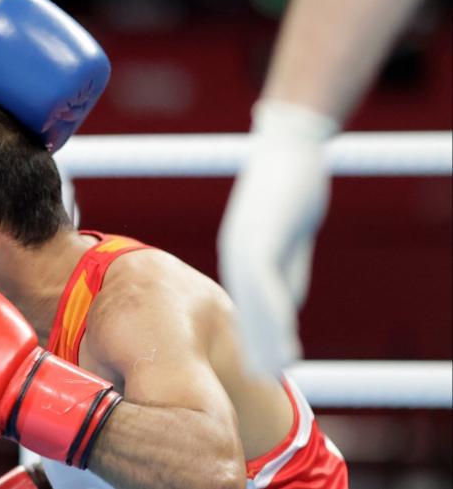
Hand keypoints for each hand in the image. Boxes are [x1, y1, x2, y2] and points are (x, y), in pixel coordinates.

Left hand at [219, 99, 337, 374]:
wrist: (287, 148)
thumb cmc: (289, 188)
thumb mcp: (289, 238)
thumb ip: (286, 270)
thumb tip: (284, 307)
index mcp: (240, 251)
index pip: (245, 302)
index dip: (254, 333)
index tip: (261, 361)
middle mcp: (235, 252)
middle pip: (244, 307)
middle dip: (254, 343)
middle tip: (262, 377)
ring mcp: (243, 245)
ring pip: (252, 302)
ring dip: (264, 337)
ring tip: (275, 368)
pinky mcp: (257, 238)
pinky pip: (264, 283)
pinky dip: (272, 311)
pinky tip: (281, 333)